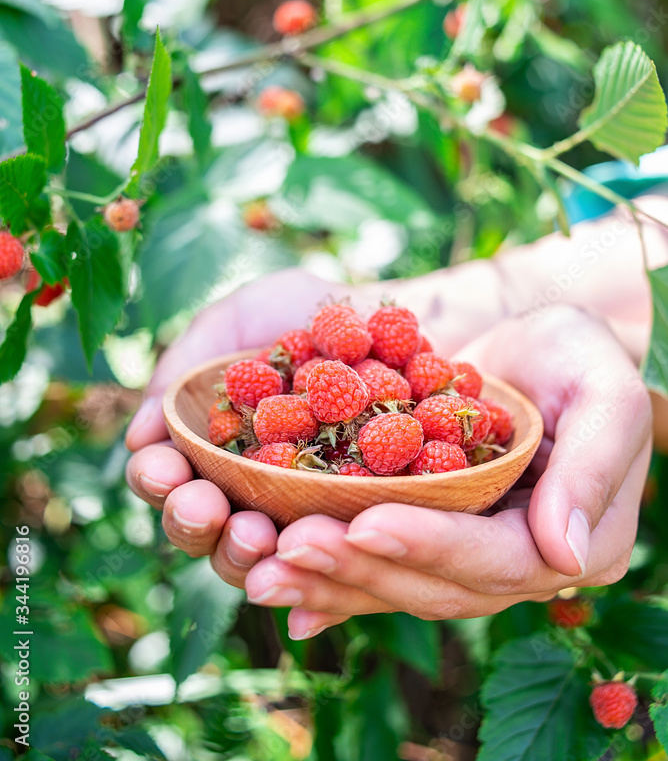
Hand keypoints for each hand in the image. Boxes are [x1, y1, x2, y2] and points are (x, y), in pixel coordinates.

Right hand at [125, 262, 505, 582]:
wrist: (395, 316)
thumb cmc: (305, 313)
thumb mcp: (236, 320)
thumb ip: (184, 365)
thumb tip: (137, 437)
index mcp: (206, 449)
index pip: (166, 477)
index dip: (156, 478)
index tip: (163, 467)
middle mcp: (245, 492)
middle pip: (204, 528)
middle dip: (194, 521)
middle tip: (204, 507)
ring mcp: (301, 515)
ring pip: (261, 559)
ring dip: (246, 553)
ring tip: (257, 533)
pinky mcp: (357, 527)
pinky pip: (336, 563)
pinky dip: (322, 571)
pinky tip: (320, 556)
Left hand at [240, 306, 651, 639]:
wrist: (533, 342)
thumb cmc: (578, 355)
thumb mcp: (606, 392)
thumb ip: (594, 464)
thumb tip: (563, 554)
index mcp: (571, 543)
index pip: (498, 560)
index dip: (431, 545)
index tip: (365, 525)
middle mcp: (513, 565)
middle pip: (432, 586)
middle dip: (357, 567)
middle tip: (287, 545)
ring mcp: (465, 557)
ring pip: (392, 584)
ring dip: (325, 580)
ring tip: (258, 569)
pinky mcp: (424, 537)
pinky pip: (373, 564)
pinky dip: (325, 574)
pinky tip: (271, 577)